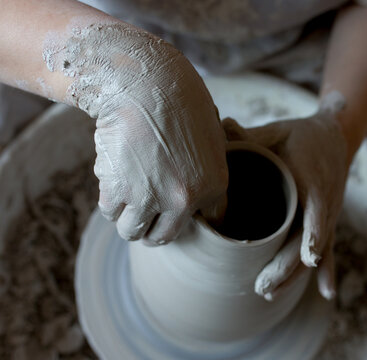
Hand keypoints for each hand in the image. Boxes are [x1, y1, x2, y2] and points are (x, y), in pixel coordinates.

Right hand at [56, 24, 227, 244]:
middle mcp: (185, 199)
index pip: (196, 226)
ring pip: (130, 230)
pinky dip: (109, 199)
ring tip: (127, 192)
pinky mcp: (119, 189)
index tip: (166, 213)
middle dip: (149, 228)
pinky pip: (109, 211)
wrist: (146, 82)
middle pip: (160, 237)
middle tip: (142, 212)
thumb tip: (204, 206)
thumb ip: (207, 175)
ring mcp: (151, 197)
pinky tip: (115, 176)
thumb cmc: (180, 104)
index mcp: (214, 186)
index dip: (177, 220)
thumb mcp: (211, 140)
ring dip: (126, 216)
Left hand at [222, 92, 348, 299]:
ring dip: (294, 275)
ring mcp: (327, 216)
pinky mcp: (327, 223)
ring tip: (268, 293)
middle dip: (287, 266)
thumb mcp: (276, 132)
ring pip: (316, 252)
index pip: (316, 211)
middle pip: (310, 242)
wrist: (334, 138)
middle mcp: (324, 203)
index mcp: (312, 181)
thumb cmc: (299, 136)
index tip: (307, 256)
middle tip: (260, 287)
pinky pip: (329, 250)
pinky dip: (328, 272)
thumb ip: (251, 136)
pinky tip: (327, 293)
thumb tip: (219, 126)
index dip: (313, 234)